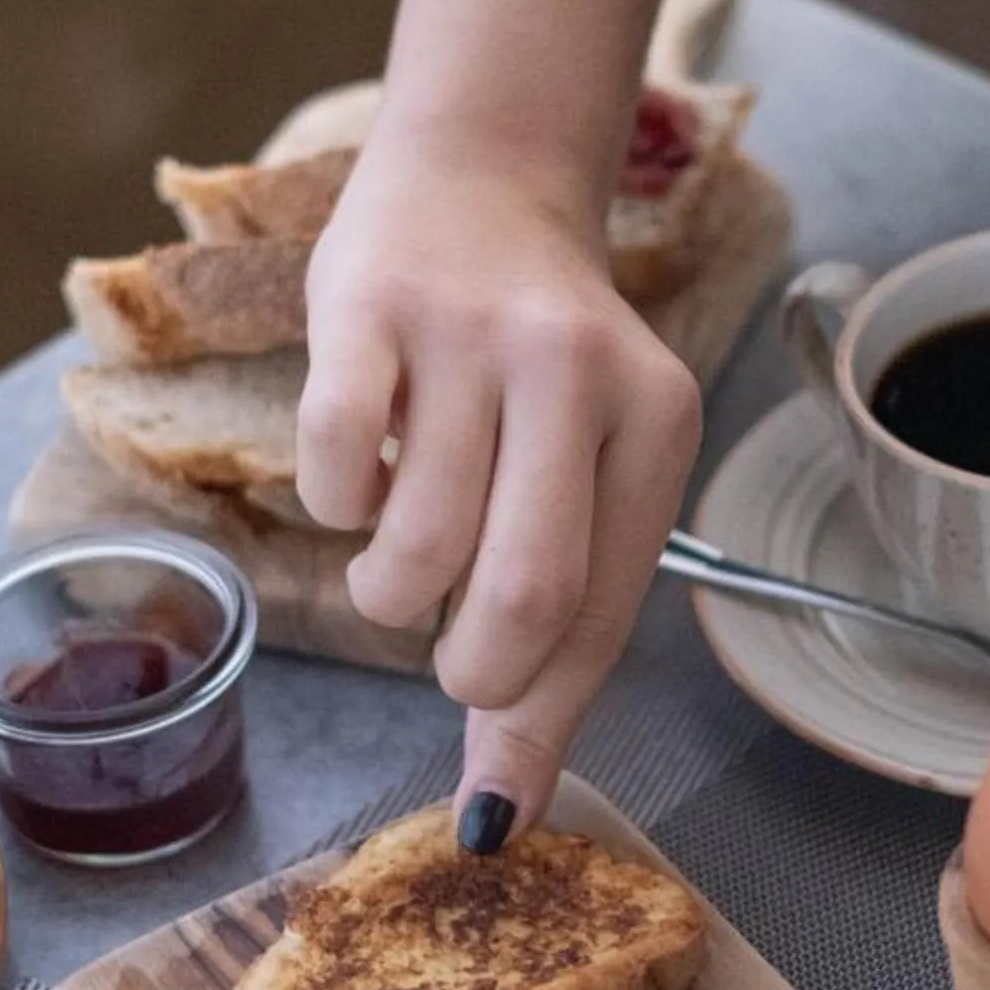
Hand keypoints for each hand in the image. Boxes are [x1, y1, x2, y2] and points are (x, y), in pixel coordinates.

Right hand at [298, 128, 702, 840]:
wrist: (481, 175)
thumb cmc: (534, 367)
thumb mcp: (584, 472)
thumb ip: (557, 633)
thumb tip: (498, 813)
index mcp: (654, 420)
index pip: (603, 615)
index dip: (537, 726)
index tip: (492, 809)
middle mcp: (577, 370)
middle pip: (522, 593)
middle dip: (468, 670)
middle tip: (445, 652)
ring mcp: (470, 332)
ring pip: (416, 543)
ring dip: (387, 593)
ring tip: (396, 560)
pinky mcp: (368, 305)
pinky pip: (335, 463)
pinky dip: (334, 506)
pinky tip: (358, 478)